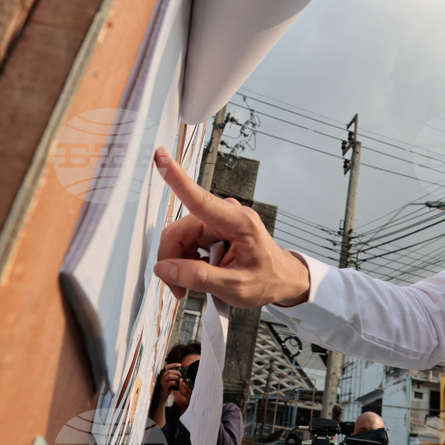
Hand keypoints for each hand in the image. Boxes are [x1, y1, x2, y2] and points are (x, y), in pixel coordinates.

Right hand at [152, 147, 310, 307]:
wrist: (283, 280)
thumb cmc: (268, 280)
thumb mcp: (235, 287)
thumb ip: (198, 277)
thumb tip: (165, 269)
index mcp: (239, 222)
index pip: (200, 199)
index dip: (177, 178)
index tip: (161, 156)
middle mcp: (228, 214)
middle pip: (180, 232)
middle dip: (173, 261)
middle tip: (179, 288)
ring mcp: (220, 220)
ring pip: (180, 238)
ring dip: (179, 264)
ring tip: (191, 285)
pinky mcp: (214, 228)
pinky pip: (187, 242)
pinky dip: (186, 262)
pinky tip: (197, 275)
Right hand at [157, 363, 181, 394]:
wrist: (162, 397)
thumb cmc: (167, 389)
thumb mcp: (170, 381)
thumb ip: (173, 377)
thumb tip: (180, 373)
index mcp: (163, 375)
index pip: (167, 367)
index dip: (174, 364)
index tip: (180, 364)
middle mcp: (162, 377)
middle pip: (169, 371)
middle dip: (177, 372)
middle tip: (180, 376)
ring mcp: (162, 382)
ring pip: (169, 376)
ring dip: (176, 377)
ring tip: (179, 380)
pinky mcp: (164, 386)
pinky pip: (170, 382)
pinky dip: (175, 382)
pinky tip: (176, 384)